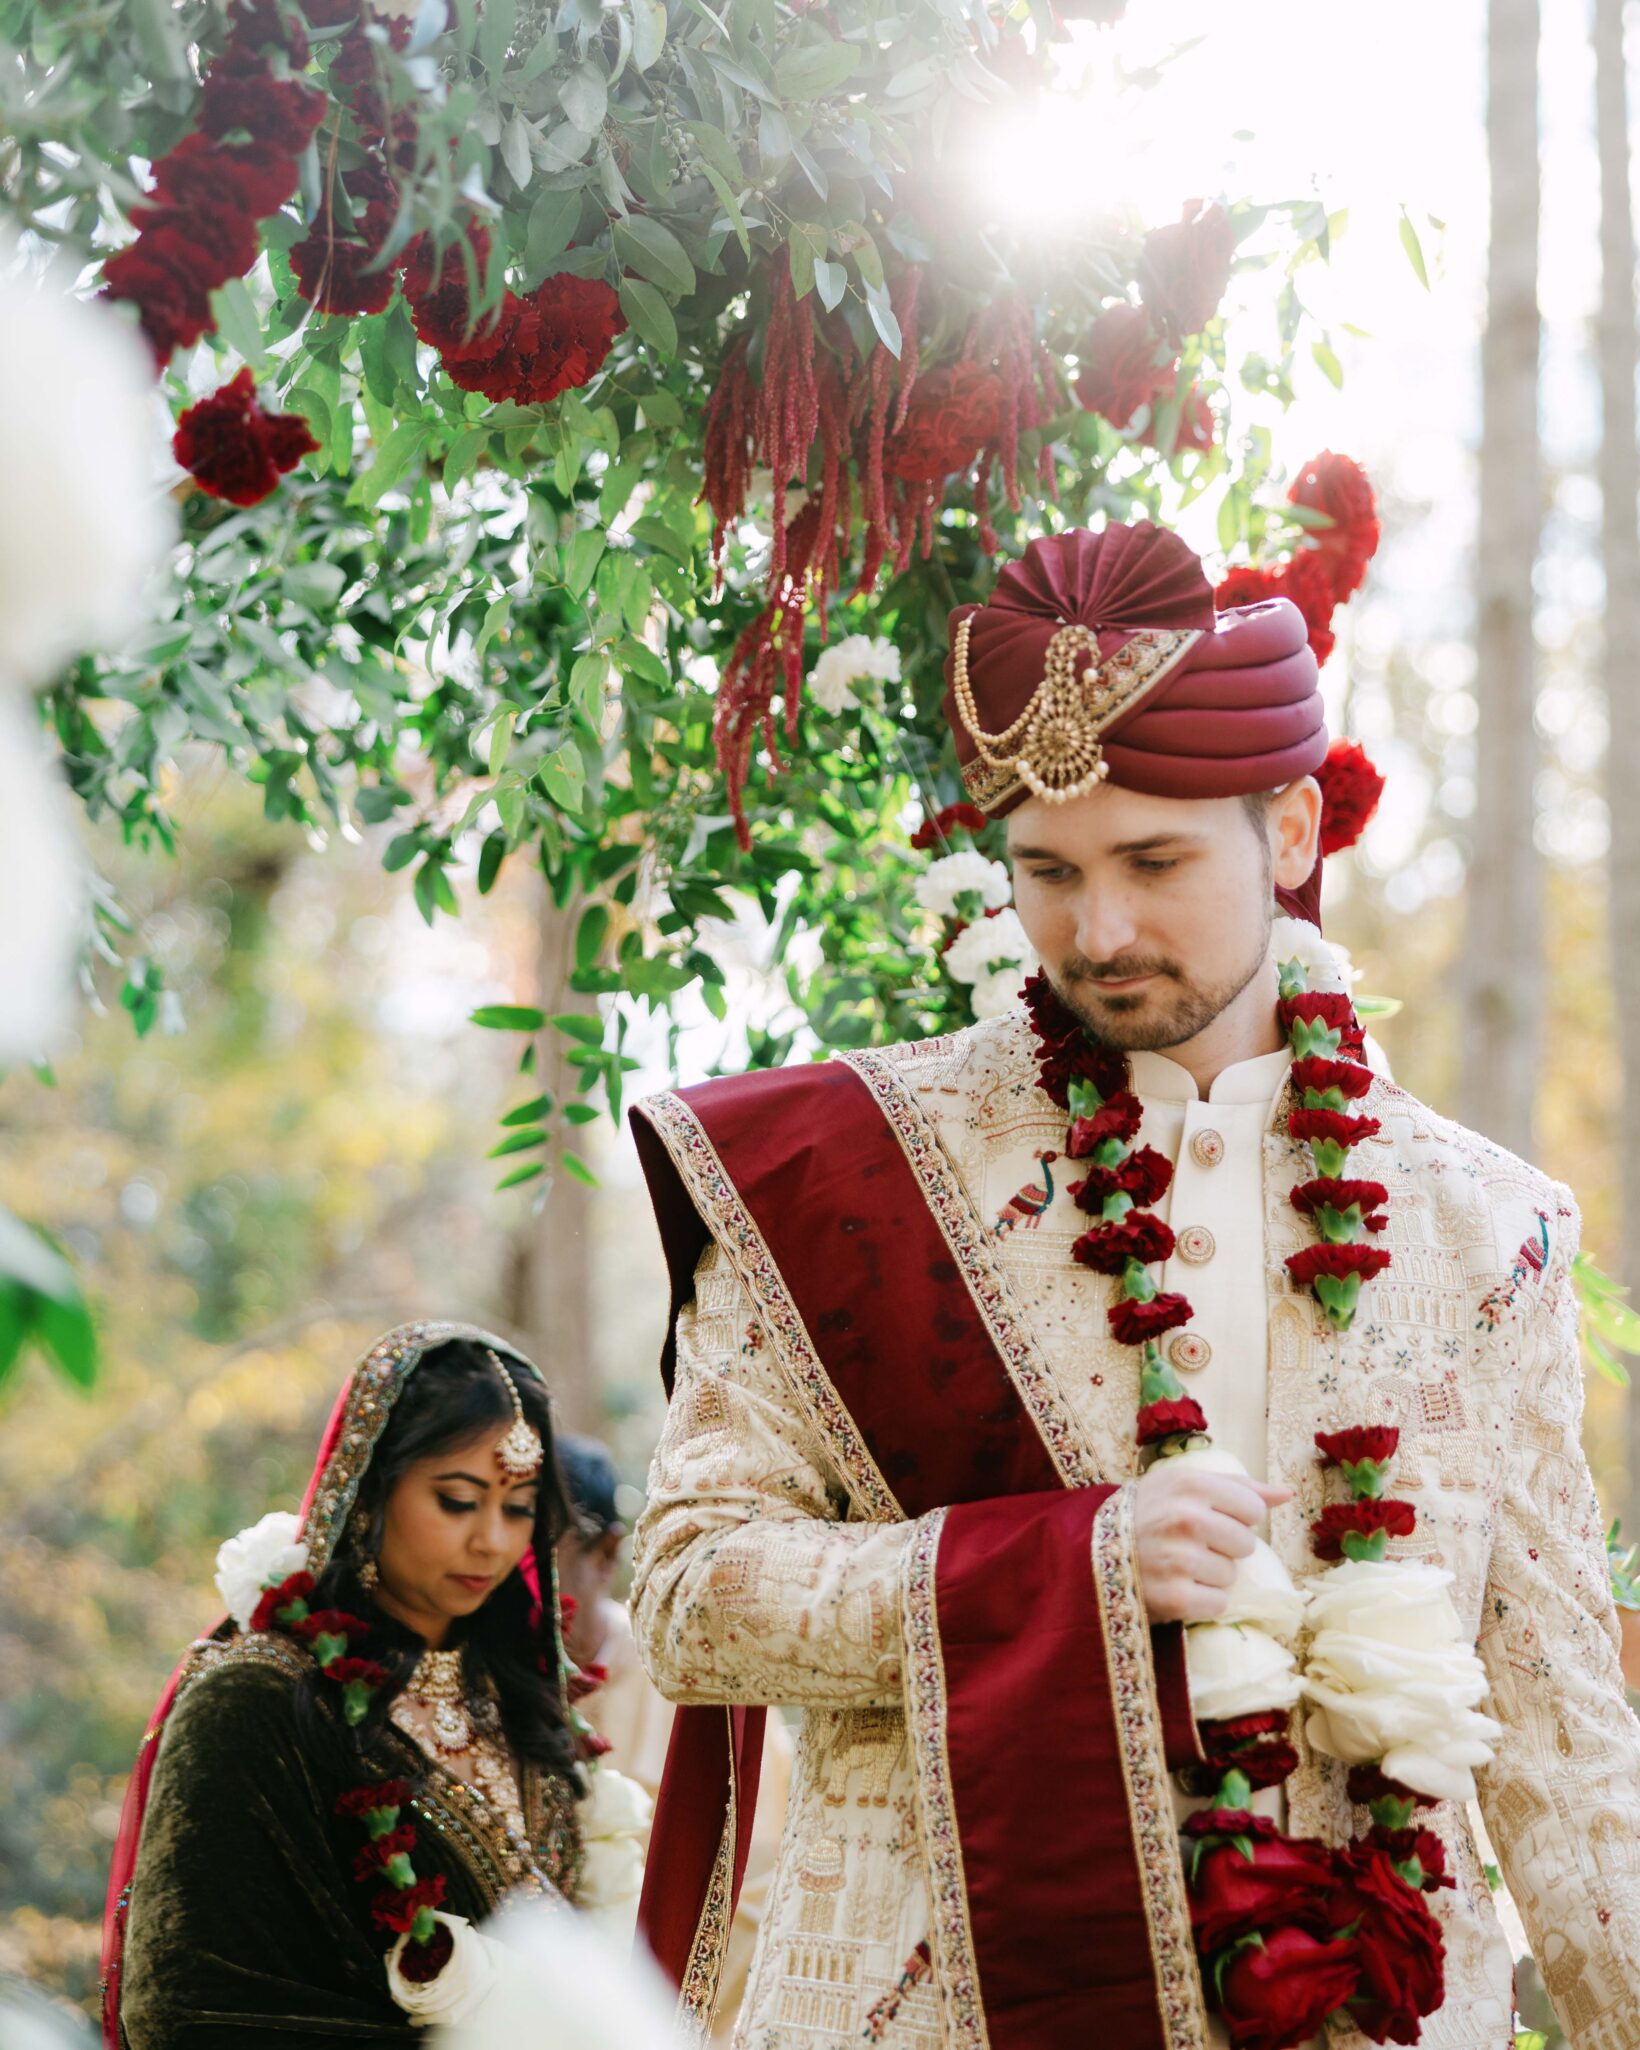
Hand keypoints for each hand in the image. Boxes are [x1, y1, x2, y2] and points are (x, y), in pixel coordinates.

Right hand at [1132, 1461, 1292, 1624]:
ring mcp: (1181, 1560)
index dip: (1233, 1517)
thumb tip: (1286, 1495)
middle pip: (1246, 1544)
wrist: (1087, 1550)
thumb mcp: (1181, 1485)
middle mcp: (1186, 1519)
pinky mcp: (1177, 1598)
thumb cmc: (1144, 1513)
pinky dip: (1201, 1602)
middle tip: (1189, 1545)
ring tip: (1177, 1566)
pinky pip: (1219, 1604)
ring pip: (1231, 1575)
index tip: (1206, 1519)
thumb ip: (1236, 1486)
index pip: (1252, 1508)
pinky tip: (1176, 1587)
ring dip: (1210, 1576)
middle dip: (1223, 1548)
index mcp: (1190, 1484)